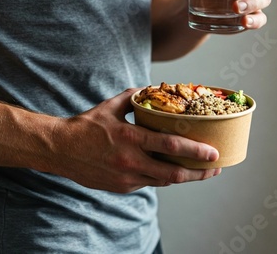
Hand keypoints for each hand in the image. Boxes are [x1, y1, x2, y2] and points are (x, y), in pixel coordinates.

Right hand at [51, 89, 220, 192]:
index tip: (213, 151)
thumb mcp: (110, 106)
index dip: (195, 151)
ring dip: (184, 177)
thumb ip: (132, 96)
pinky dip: (161, 177)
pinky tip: (168, 170)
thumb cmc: (85, 126)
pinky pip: (148, 183)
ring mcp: (126, 178)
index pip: (169, 146)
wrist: (62, 149)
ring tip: (199, 171)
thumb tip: (150, 88)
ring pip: (163, 182)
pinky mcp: (122, 187)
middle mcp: (130, 161)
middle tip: (214, 167)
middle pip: (173, 173)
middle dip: (198, 172)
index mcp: (129, 138)